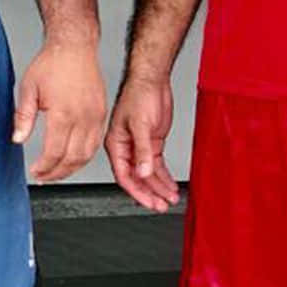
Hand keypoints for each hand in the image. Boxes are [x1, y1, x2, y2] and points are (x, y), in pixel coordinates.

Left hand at [11, 39, 106, 182]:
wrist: (74, 47)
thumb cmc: (51, 63)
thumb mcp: (29, 88)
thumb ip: (23, 117)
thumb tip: (17, 139)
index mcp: (63, 113)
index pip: (55, 152)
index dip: (44, 166)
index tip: (35, 171)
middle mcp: (83, 118)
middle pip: (73, 158)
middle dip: (57, 172)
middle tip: (43, 176)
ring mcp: (95, 117)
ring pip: (87, 154)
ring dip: (72, 168)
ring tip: (56, 172)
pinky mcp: (101, 114)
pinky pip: (95, 143)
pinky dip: (84, 156)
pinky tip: (72, 158)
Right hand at [105, 75, 178, 211]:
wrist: (152, 80)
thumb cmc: (139, 96)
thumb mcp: (140, 124)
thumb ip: (142, 150)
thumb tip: (143, 173)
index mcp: (116, 144)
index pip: (124, 175)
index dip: (137, 192)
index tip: (150, 203)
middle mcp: (126, 148)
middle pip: (136, 178)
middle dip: (150, 194)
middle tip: (162, 205)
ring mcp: (139, 146)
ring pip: (147, 174)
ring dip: (158, 187)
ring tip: (170, 198)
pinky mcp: (152, 142)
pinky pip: (156, 165)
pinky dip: (164, 177)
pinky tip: (171, 185)